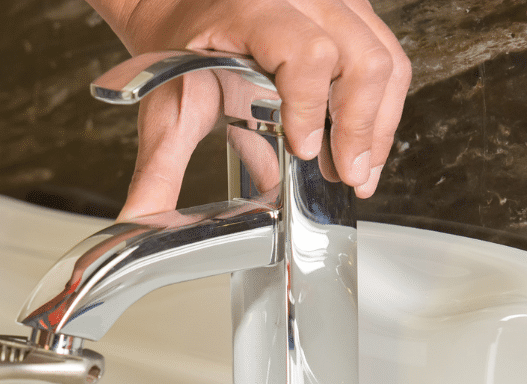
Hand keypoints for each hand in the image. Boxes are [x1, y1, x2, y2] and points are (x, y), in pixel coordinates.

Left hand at [89, 0, 411, 218]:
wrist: (180, 4)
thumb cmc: (177, 43)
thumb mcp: (167, 101)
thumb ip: (159, 164)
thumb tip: (139, 218)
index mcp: (254, 9)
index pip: (306, 53)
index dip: (311, 106)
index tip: (305, 150)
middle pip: (363, 58)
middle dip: (362, 127)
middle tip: (348, 176)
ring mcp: (333, 0)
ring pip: (385, 58)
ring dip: (379, 124)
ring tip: (360, 171)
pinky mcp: (350, 12)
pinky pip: (387, 56)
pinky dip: (383, 107)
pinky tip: (364, 147)